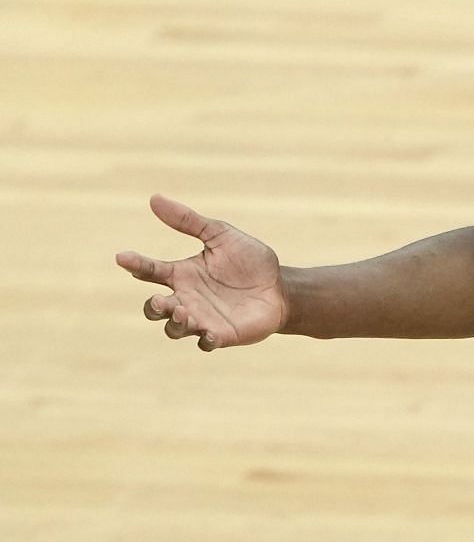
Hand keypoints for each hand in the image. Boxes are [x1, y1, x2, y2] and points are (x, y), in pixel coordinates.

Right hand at [116, 194, 288, 350]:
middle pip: (155, 308)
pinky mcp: (221, 334)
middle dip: (153, 306)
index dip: (135, 264)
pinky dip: (204, 340)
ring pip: (174, 328)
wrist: (281, 287)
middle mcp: (186, 299)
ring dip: (175, 323)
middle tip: (160, 300)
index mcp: (182, 274)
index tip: (123, 256)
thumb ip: (189, 221)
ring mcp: (201, 319)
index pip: (150, 271)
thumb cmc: (249, 261)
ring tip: (184, 313)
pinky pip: (205, 343)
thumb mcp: (221, 235)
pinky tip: (210, 332)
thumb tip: (154, 198)